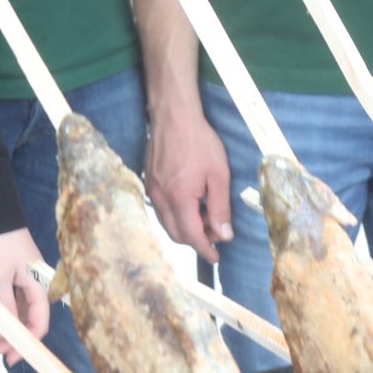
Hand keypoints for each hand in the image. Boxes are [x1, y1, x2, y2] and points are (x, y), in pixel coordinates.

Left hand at [0, 227, 51, 361]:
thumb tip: (8, 329)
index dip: (27, 344)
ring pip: (22, 315)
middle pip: (31, 322)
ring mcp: (28, 283)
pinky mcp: (19, 279)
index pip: (39, 324)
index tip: (11, 357)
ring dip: (8, 329)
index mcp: (39, 287)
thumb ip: (5, 304)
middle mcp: (38, 288)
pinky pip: (16, 305)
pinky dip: (6, 316)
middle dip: (13, 339)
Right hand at [145, 104, 231, 262]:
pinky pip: (161, 210)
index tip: (217, 257)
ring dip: (186, 229)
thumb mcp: (219, 175)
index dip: (205, 250)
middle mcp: (161, 199)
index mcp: (179, 198)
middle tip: (216, 234)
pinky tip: (190, 205)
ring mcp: (152, 191)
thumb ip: (220, 207)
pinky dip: (176, 216)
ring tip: (206, 219)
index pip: (191, 236)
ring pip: (167, 224)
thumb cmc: (199, 141)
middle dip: (196, 240)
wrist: (173, 116)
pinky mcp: (149, 183)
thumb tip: (224, 235)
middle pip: (177, 234)